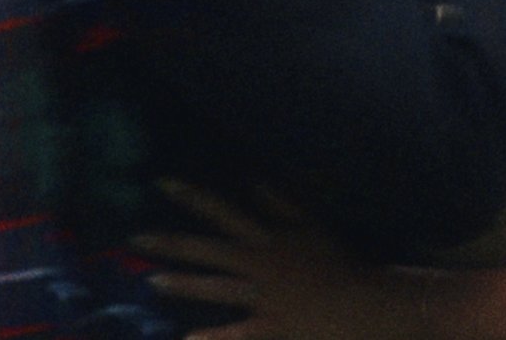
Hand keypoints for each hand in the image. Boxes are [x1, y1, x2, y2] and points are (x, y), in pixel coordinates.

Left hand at [135, 182, 420, 339]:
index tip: (161, 182)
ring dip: (183, 283)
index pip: (223, 210)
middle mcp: (262, 262)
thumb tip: (257, 182)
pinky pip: (239, 333)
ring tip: (150, 280)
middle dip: (171, 241)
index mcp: (270, 237)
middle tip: (134, 236)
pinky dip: (214, 339)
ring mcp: (266, 295)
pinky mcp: (275, 326)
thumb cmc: (343, 263)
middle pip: (209, 247)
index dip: (192, 196)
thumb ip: (284, 204)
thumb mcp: (313, 226)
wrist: (370, 299)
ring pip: (217, 286)